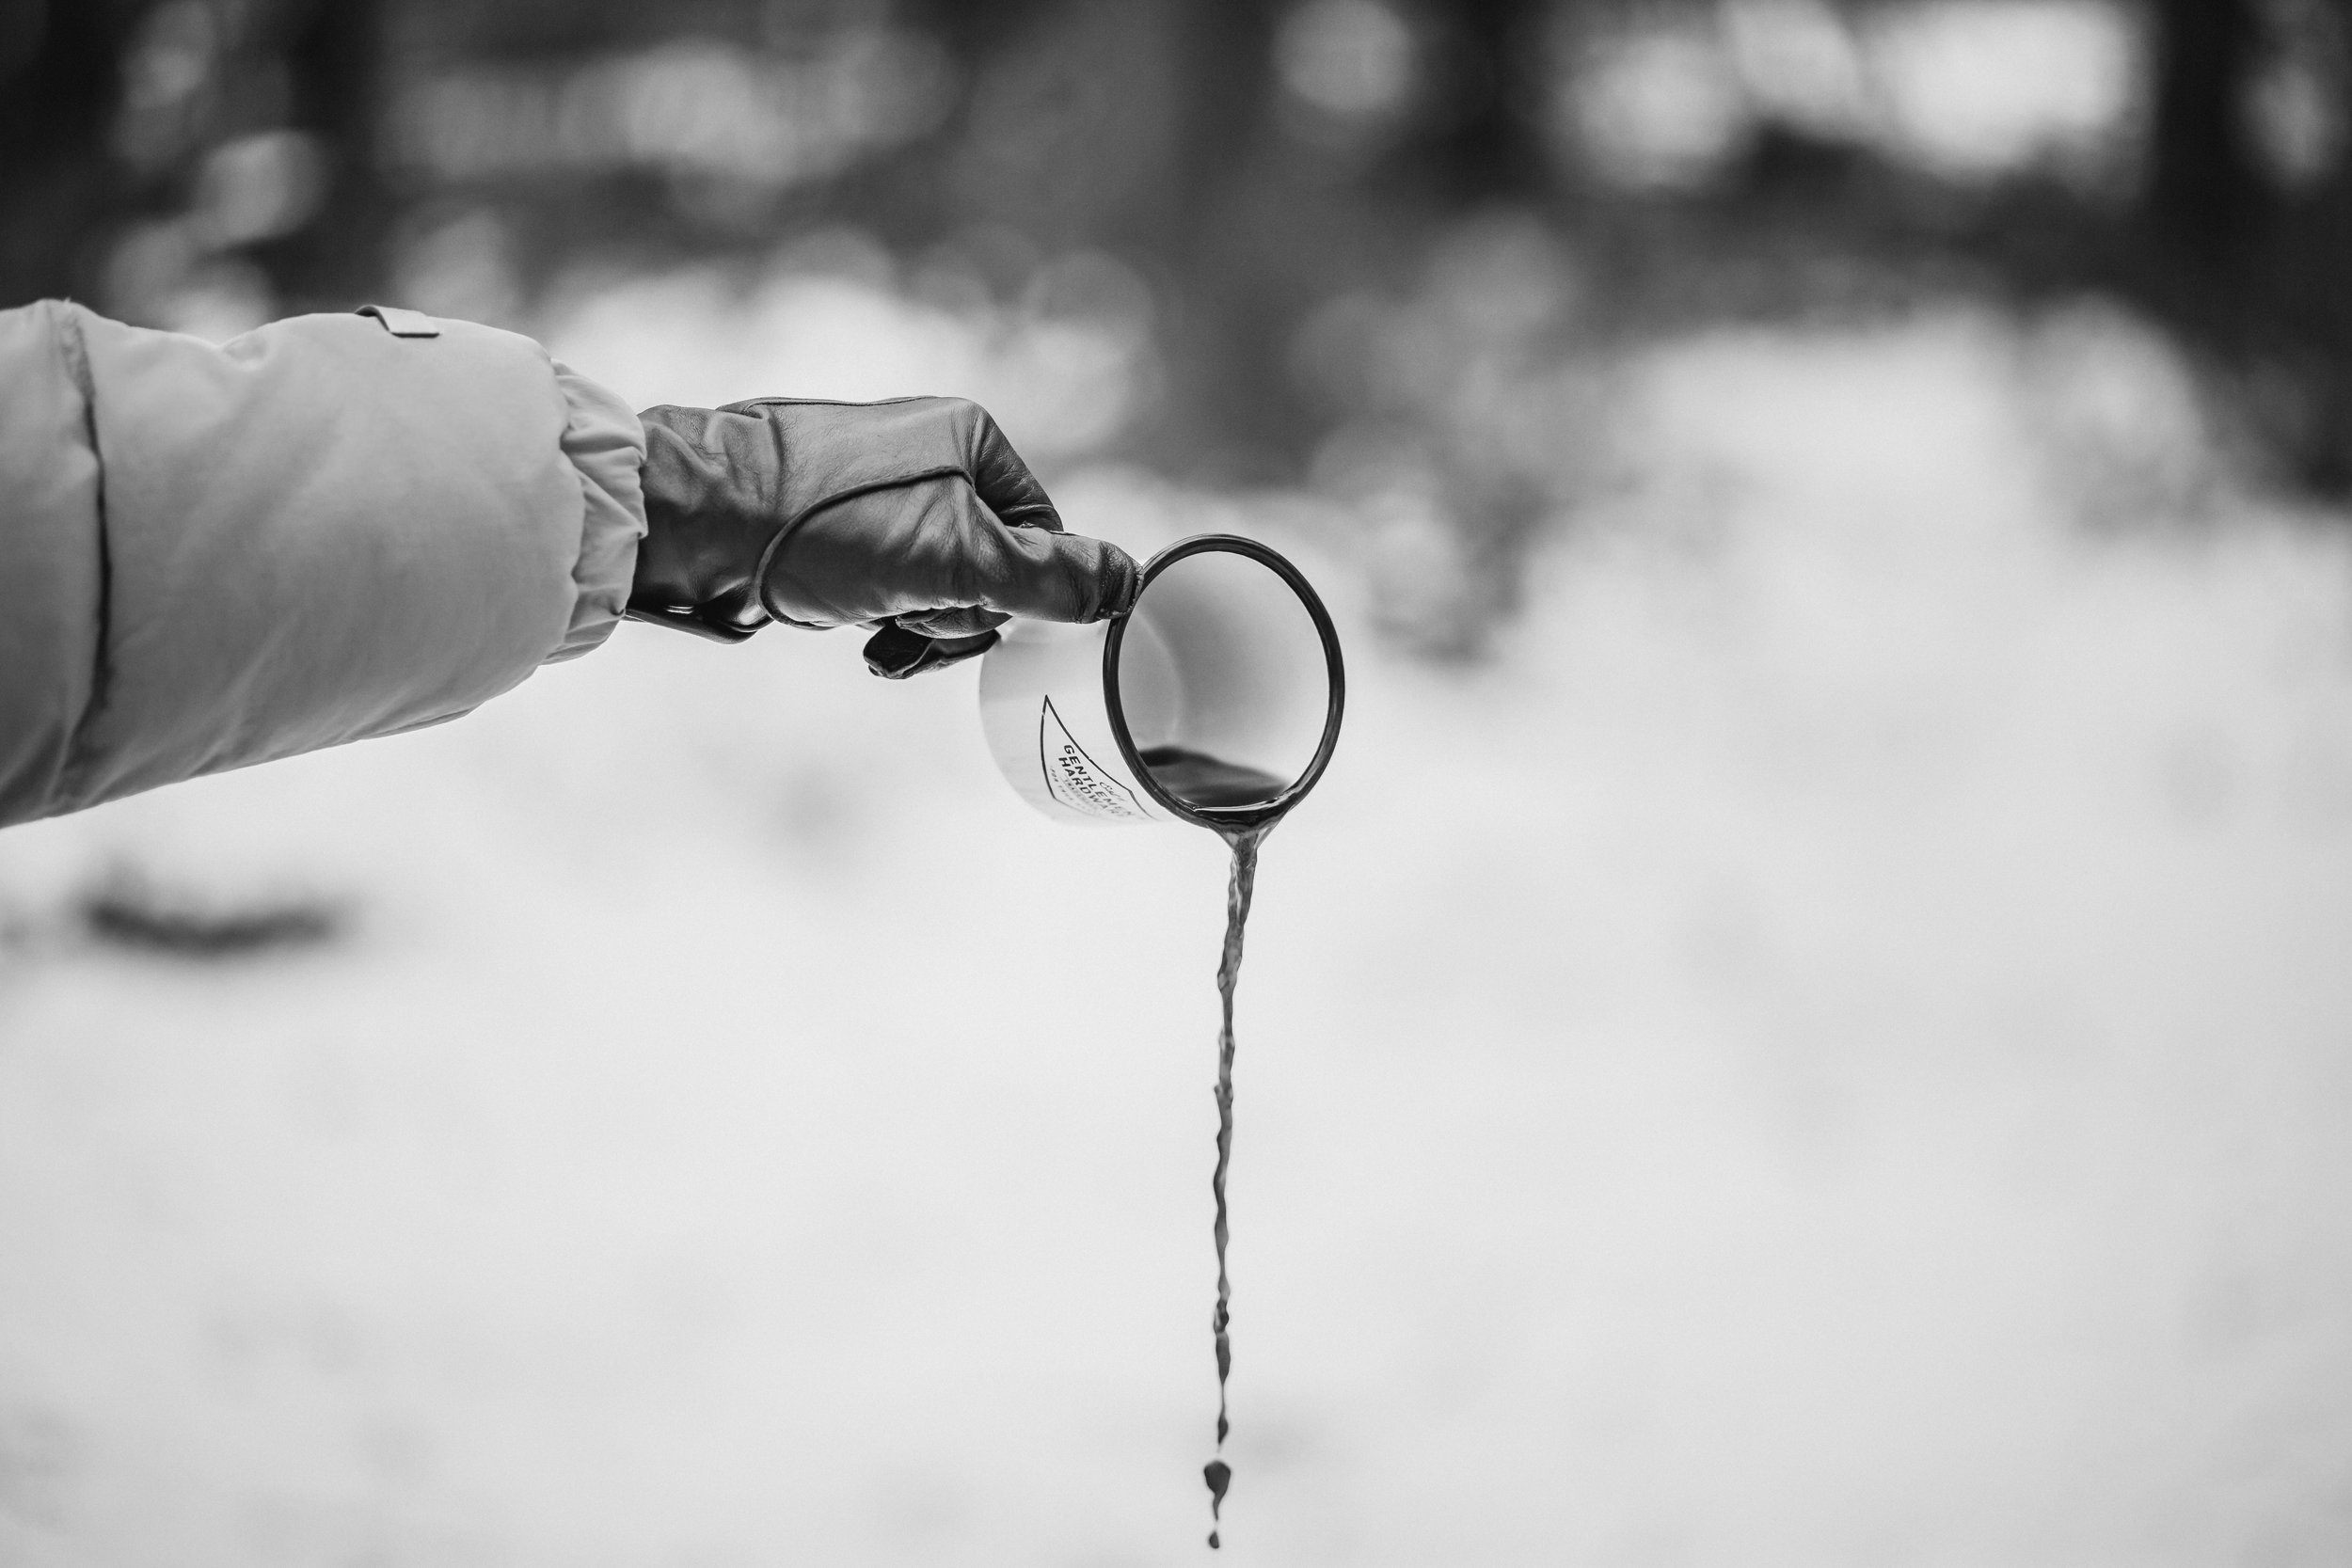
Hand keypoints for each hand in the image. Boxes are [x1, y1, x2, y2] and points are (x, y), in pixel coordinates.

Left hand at [630, 397, 1137, 673]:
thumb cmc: (825, 528)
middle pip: (992, 566)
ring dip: (917, 625)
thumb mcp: (955, 559)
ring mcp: (880, 488)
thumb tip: (1130, 582)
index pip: (1043, 539)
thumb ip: (1048, 578)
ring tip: (876, 635)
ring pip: (939, 582)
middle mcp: (931, 453)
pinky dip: (879, 616)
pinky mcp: (836, 522)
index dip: (1016, 597)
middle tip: (909, 625)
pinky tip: (853, 632)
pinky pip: (890, 581)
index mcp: (973, 439)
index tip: (967, 614)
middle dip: (956, 616)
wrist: (697, 520)